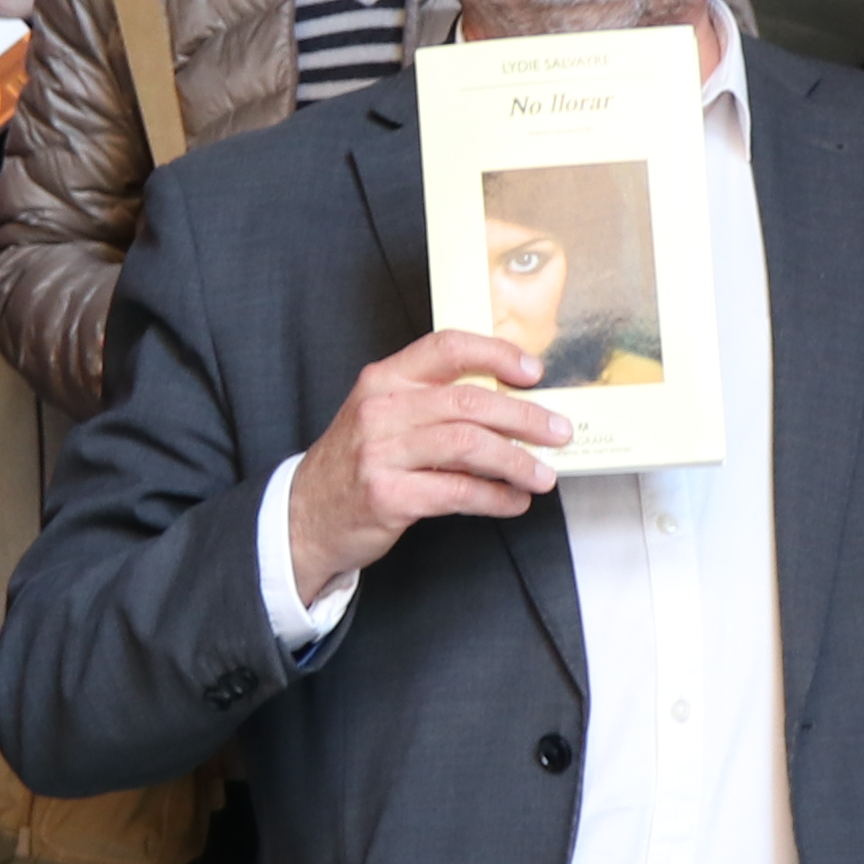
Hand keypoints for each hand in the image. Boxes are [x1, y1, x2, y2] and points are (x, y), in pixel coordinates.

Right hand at [285, 330, 566, 596]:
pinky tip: (513, 502)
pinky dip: (495, 497)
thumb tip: (510, 405)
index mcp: (384, 378)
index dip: (496, 354)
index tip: (532, 371)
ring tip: (542, 474)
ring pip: (468, 446)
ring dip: (516, 461)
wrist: (305, 515)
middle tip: (558, 432)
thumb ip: (432, 403)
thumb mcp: (382, 417)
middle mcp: (381, 409)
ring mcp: (381, 453)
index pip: (446, 348)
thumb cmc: (355, 463)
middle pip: (469, 402)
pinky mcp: (388, 495)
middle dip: (524, 418)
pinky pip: (457, 492)